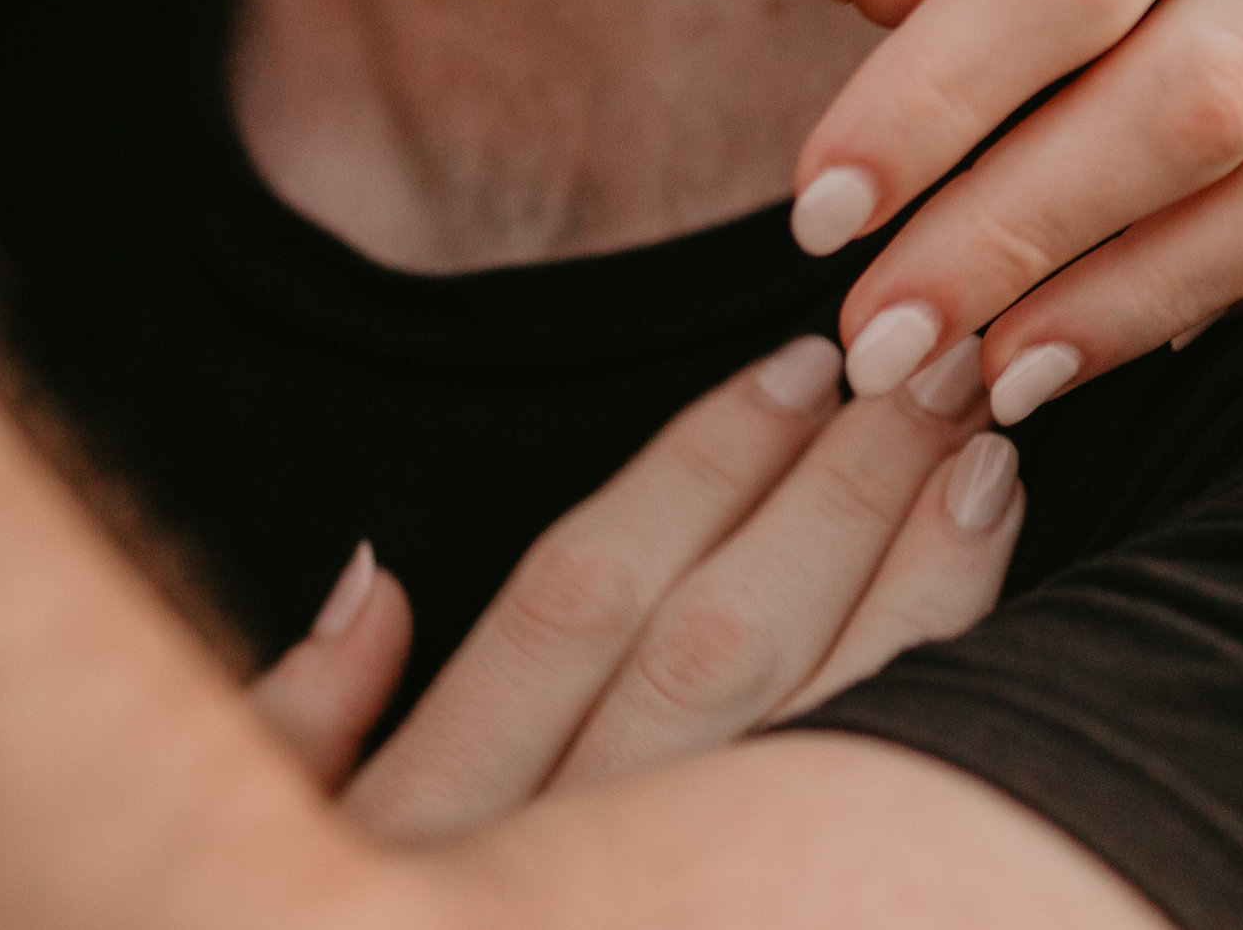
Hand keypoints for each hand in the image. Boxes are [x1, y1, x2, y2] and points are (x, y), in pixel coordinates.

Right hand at [247, 334, 1020, 838]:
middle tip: (933, 371)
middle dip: (837, 489)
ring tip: (984, 459)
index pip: (589, 595)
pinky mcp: (730, 924)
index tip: (791, 368)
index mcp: (442, 815)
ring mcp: (657, 903)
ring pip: (814, 722)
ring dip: (912, 580)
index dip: (699, 468)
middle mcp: (563, 862)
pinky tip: (988, 622)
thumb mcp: (253, 858)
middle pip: (720, 635)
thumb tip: (373, 578)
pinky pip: (867, 840)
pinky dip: (933, 709)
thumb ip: (299, 726)